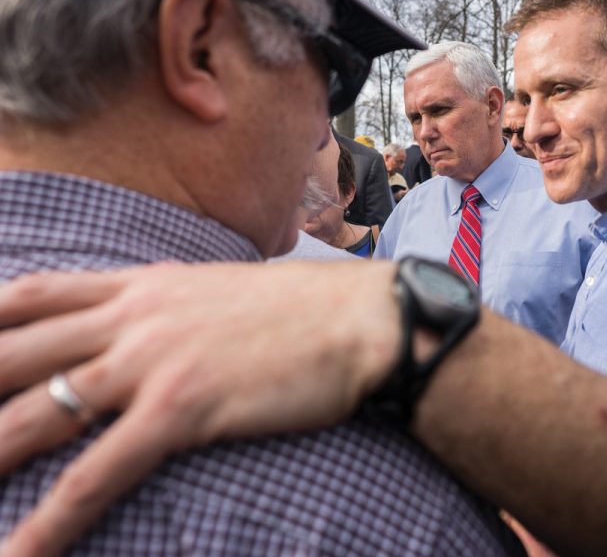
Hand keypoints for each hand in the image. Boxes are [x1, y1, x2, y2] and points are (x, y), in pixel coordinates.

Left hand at [0, 260, 399, 555]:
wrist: (361, 320)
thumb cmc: (302, 310)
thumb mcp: (219, 293)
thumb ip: (169, 306)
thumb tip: (146, 327)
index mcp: (140, 287)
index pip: (28, 296)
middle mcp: (131, 320)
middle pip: (10, 353)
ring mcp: (152, 363)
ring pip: (35, 414)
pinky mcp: (183, 409)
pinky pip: (98, 472)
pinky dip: (51, 520)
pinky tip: (20, 554)